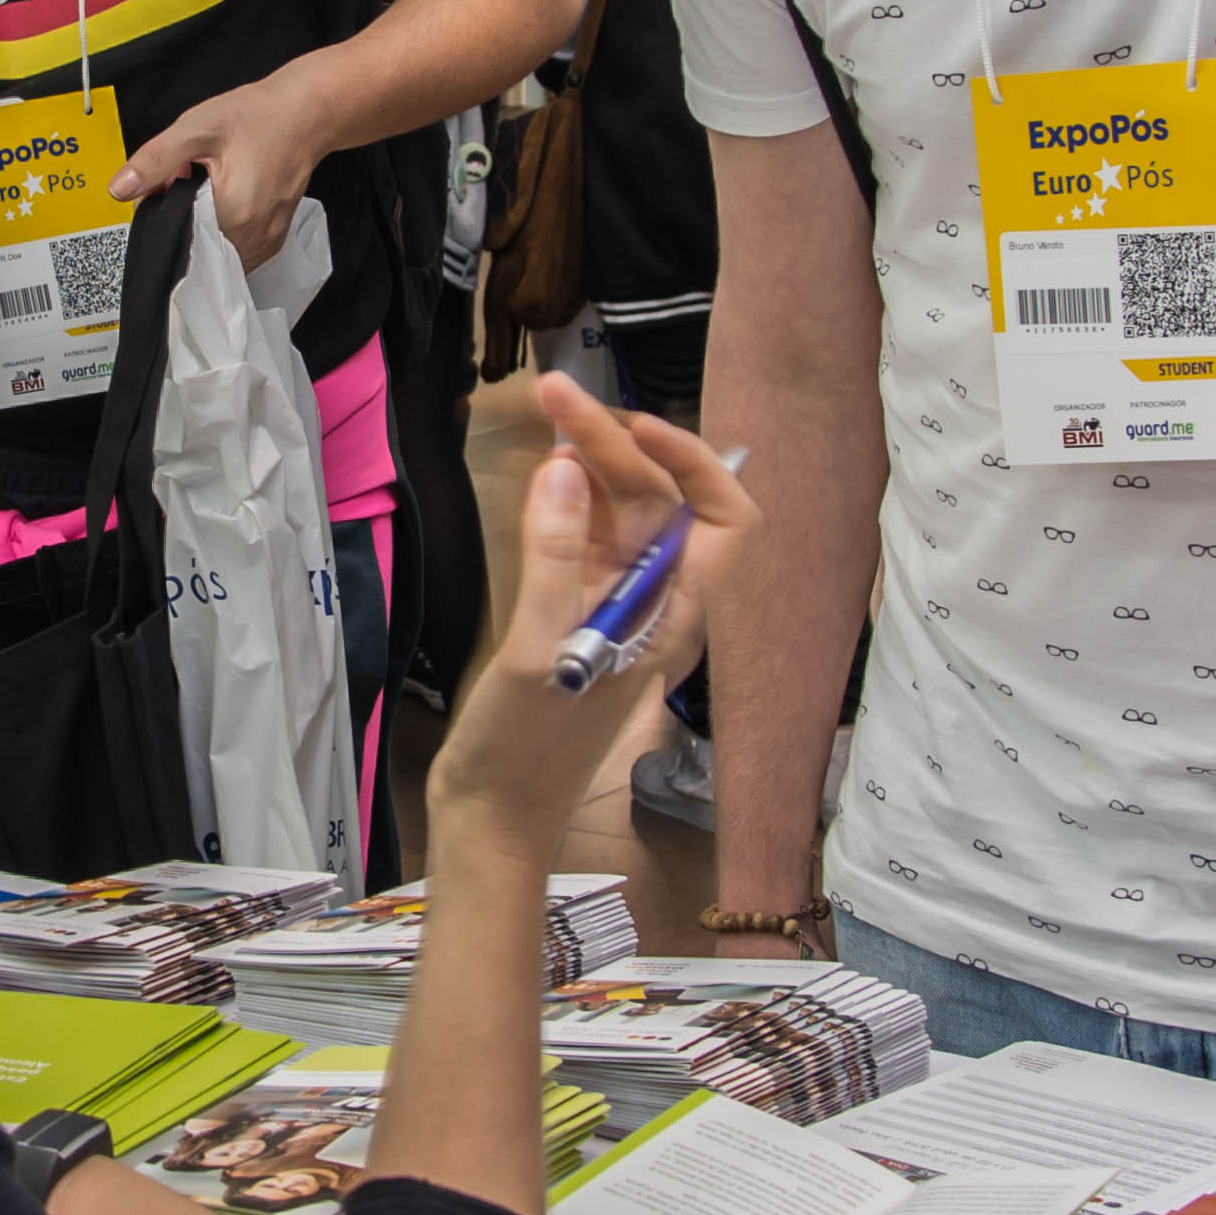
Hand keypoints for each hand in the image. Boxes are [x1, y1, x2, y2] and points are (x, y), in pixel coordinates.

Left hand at [110, 80, 332, 267]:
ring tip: (210, 189)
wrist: (306, 114)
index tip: (166, 184)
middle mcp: (251, 239)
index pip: (173, 234)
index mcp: (231, 214)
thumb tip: (119, 189)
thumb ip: (156, 160)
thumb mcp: (198, 127)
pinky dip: (220, 235)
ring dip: (201, 229)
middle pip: (193, 246)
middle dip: (181, 219)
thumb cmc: (255, 116)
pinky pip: (234, 253)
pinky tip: (222, 204)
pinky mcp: (273, 241)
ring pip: (213, 253)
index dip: (160, 211)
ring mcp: (265, 244)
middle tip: (189, 179)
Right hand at [426, 375, 749, 848]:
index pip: (724, 522)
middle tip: (554, 395)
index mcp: (674, 619)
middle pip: (658, 507)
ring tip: (547, 414)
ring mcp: (616, 612)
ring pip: (620, 518)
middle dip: (615, 446)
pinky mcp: (576, 620)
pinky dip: (566, 504)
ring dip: (589, 465)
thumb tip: (566, 471)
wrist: (491, 819)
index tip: (635, 428)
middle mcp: (656, 608)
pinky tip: (539, 475)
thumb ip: (555, 561)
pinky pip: (585, 545)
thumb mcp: (537, 652)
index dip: (693, 465)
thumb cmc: (523, 751)